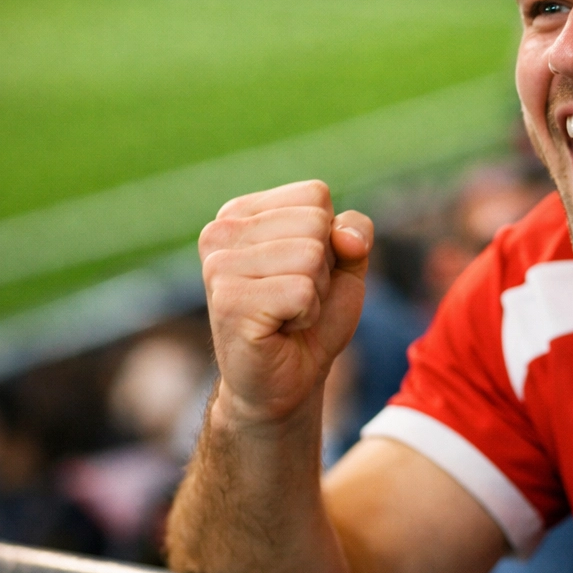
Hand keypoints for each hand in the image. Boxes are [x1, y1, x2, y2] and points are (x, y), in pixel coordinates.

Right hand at [199, 180, 372, 427]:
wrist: (289, 377)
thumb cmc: (313, 315)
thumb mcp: (346, 262)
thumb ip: (354, 230)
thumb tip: (344, 236)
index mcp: (241, 212)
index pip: (315, 195)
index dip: (330, 237)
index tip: (304, 269)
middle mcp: (219, 232)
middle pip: (315, 223)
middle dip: (323, 267)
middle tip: (297, 297)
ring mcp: (218, 266)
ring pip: (310, 255)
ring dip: (314, 293)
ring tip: (288, 312)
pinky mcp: (228, 302)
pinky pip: (301, 291)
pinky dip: (306, 314)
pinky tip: (282, 327)